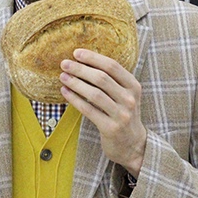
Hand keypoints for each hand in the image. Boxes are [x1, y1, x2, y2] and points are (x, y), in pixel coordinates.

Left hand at [60, 48, 145, 175]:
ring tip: (63, 77)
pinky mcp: (110, 128)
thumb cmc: (124, 115)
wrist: (132, 144)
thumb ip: (112, 80)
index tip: (77, 53)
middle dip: (80, 69)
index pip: (112, 66)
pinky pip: (88, 110)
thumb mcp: (126, 95)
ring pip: (94, 94)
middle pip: (102, 78)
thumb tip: (85, 62)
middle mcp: (129, 99)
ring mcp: (121, 114)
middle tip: (64, 63)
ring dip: (75, 83)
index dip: (93, 58)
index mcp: (134, 86)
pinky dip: (75, 99)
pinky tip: (65, 92)